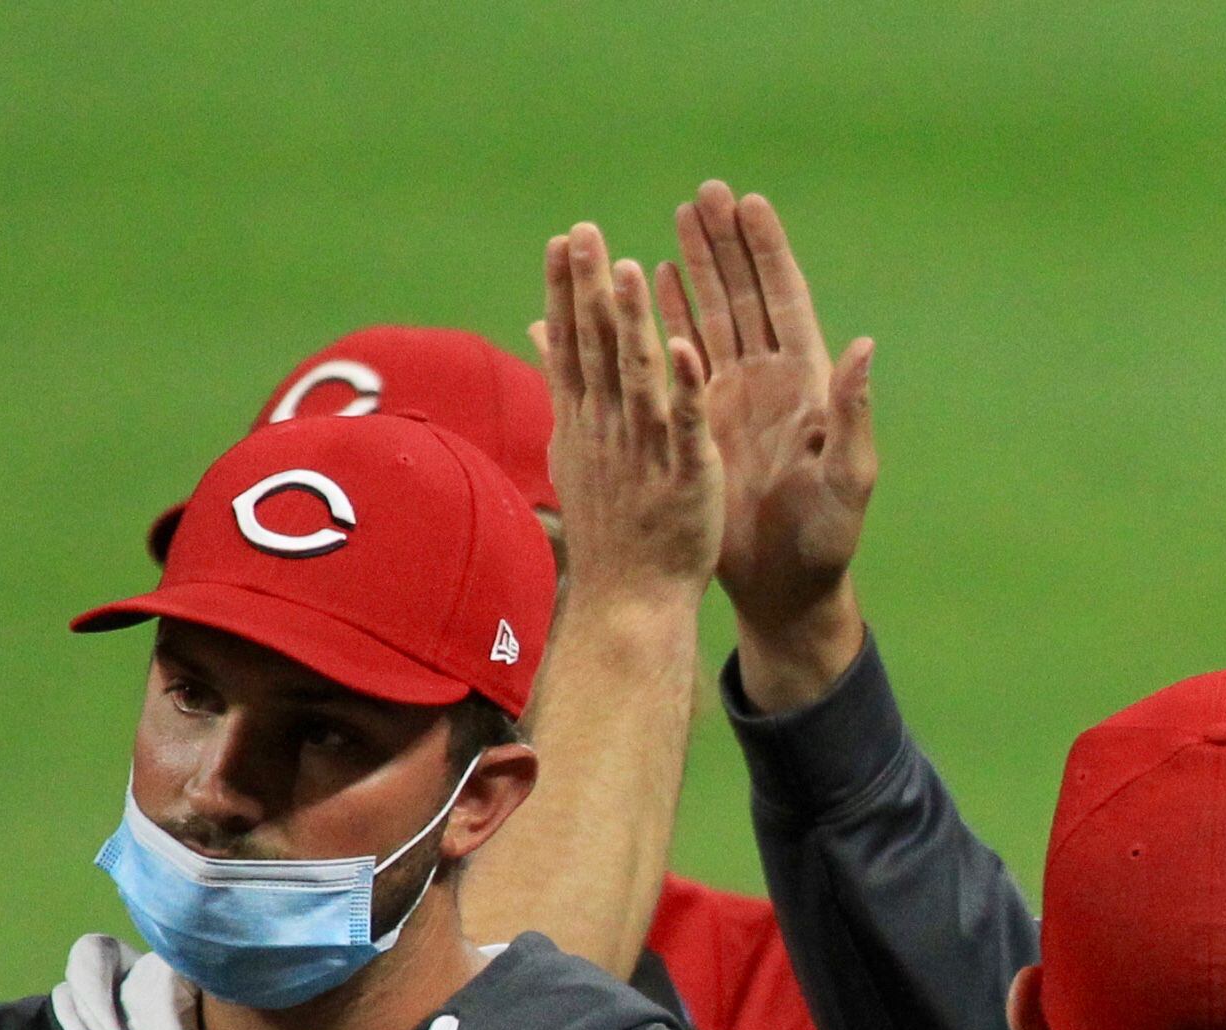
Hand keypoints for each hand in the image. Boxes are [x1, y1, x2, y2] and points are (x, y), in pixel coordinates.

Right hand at [534, 223, 721, 600]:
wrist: (630, 602)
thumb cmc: (608, 529)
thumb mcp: (573, 450)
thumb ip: (561, 388)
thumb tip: (538, 334)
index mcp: (586, 421)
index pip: (571, 344)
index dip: (566, 292)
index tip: (561, 241)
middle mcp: (609, 430)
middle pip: (594, 349)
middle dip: (587, 289)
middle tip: (582, 230)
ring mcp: (646, 452)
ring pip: (638, 377)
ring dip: (631, 324)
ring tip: (628, 269)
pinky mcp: (687, 477)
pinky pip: (688, 428)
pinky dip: (687, 390)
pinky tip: (687, 349)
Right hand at [664, 181, 877, 657]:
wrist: (785, 585)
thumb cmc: (827, 540)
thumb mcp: (848, 478)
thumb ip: (853, 415)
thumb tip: (863, 347)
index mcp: (806, 386)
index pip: (784, 302)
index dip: (766, 253)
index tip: (749, 203)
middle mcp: (770, 381)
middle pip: (745, 294)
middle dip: (726, 243)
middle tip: (705, 191)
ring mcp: (735, 398)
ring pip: (711, 314)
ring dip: (696, 267)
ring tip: (678, 216)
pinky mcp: (703, 421)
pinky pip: (682, 356)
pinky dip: (668, 316)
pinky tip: (651, 281)